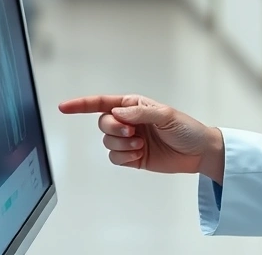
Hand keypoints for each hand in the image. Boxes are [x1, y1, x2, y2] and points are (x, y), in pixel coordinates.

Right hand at [58, 94, 225, 183]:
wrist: (198, 152)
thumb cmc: (186, 128)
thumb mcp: (165, 115)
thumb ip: (139, 113)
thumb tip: (117, 113)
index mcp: (133, 105)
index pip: (102, 103)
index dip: (81, 104)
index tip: (64, 107)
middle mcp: (128, 121)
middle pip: (102, 123)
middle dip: (114, 129)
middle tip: (133, 133)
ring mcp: (129, 140)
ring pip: (107, 142)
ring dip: (122, 145)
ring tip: (141, 145)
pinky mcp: (132, 157)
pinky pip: (115, 158)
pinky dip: (124, 157)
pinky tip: (139, 155)